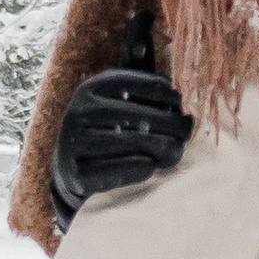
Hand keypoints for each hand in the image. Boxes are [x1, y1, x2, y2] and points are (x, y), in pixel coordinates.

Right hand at [51, 67, 190, 221]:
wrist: (69, 168)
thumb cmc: (105, 131)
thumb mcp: (117, 103)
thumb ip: (148, 98)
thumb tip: (189, 113)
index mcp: (91, 88)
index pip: (144, 85)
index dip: (169, 97)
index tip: (181, 107)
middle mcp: (80, 111)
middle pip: (142, 115)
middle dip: (172, 125)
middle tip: (184, 134)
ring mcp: (75, 142)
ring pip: (136, 142)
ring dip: (165, 148)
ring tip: (174, 152)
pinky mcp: (78, 172)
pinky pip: (125, 168)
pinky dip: (146, 167)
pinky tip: (151, 165)